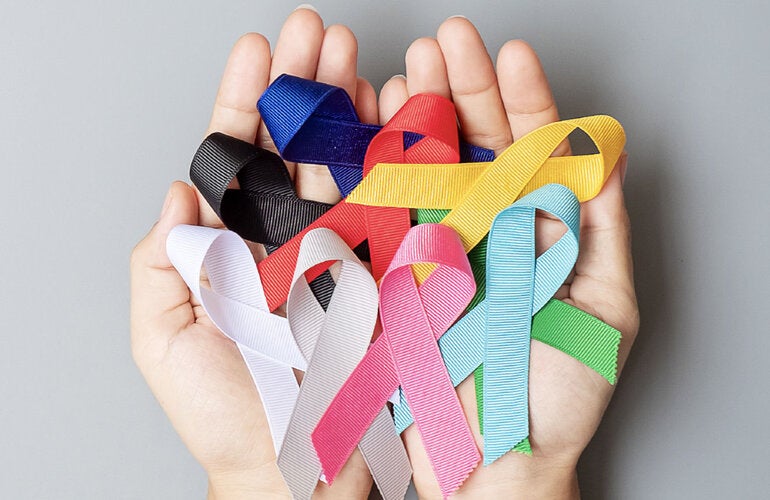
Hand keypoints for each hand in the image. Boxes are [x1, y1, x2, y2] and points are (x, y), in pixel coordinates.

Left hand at [130, 7, 377, 498]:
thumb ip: (159, 264)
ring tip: (362, 60)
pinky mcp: (391, 278)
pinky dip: (403, 165)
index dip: (247, 101)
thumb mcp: (166, 344)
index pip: (241, 158)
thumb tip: (177, 189)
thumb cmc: (232, 420)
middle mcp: (295, 243)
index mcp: (240, 249)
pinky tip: (404, 121)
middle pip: (300, 149)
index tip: (258, 49)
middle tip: (319, 32)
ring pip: (351, 168)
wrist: (301, 473)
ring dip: (356, 110)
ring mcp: (347, 255)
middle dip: (308, 86)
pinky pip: (397, 213)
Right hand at [378, 17, 638, 498]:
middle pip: (471, 146)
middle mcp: (483, 231)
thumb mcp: (602, 310)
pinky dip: (372, 173)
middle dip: (460, 88)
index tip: (511, 54)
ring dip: (414, 116)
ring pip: (422, 170)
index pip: (532, 150)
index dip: (522, 99)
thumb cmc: (555, 398)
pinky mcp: (390, 276)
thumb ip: (603, 233)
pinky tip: (368, 130)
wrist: (490, 462)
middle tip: (446, 41)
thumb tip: (606, 158)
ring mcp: (433, 249)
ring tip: (404, 69)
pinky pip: (380, 216)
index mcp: (536, 232)